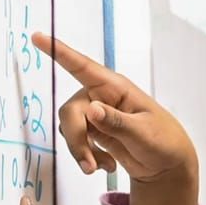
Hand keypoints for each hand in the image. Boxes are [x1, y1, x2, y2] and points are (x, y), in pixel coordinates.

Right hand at [34, 32, 199, 204]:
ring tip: (101, 167)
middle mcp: (102, 97)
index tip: (38, 37)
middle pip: (70, 111)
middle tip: (88, 164)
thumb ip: (117, 123)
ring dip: (81, 151)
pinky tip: (106, 165)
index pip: (84, 67)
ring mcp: (96, 115)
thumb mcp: (145, 134)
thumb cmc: (164, 142)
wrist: (167, 167)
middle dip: (75, 139)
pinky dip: (87, 157)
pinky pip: (77, 142)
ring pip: (69, 128)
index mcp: (117, 88)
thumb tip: (91, 109)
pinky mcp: (93, 132)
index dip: (59, 52)